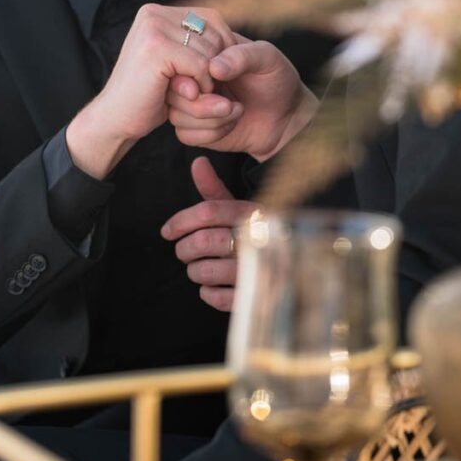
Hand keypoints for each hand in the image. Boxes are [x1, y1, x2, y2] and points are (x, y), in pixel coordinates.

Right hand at [67, 5, 241, 178]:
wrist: (116, 119)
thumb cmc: (149, 94)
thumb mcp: (177, 62)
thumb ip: (199, 44)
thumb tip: (234, 40)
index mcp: (159, 12)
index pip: (214, 20)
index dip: (222, 49)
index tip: (213, 74)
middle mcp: (154, 13)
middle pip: (215, 35)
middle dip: (216, 66)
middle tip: (196, 88)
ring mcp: (152, 28)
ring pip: (211, 52)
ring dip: (208, 79)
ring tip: (188, 91)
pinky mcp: (156, 48)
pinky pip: (202, 65)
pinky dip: (202, 85)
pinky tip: (186, 94)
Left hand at [161, 156, 254, 310]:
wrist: (293, 261)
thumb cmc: (254, 232)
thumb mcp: (237, 207)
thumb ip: (214, 189)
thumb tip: (197, 161)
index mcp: (250, 214)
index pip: (208, 211)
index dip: (181, 221)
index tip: (167, 231)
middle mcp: (255, 239)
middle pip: (203, 241)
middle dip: (184, 249)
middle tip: (183, 251)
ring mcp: (256, 269)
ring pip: (206, 271)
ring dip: (194, 271)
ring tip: (199, 268)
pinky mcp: (255, 295)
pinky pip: (218, 298)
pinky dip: (208, 293)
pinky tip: (212, 286)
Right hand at [166, 36, 318, 160]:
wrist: (286, 117)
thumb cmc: (277, 80)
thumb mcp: (267, 58)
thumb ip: (242, 56)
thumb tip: (214, 67)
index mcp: (205, 51)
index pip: (179, 58)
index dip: (191, 73)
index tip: (215, 81)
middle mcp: (193, 76)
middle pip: (172, 89)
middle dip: (200, 102)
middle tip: (229, 104)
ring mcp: (191, 102)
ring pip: (176, 114)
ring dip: (209, 119)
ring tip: (236, 110)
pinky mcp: (194, 127)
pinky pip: (185, 134)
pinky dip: (211, 133)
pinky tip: (230, 124)